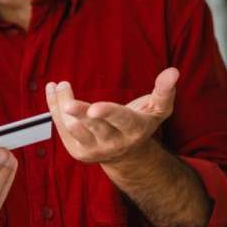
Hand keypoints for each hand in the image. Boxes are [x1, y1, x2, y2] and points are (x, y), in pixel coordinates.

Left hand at [45, 67, 178, 166]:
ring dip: (62, 105)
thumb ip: (164, 91)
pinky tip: (53, 89)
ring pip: (73, 129)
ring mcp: (94, 150)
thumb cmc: (141, 123)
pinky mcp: (77, 152)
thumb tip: (173, 71)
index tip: (95, 107)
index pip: (121, 120)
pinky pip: (61, 128)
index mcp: (135, 130)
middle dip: (80, 114)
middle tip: (68, 103)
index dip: (108, 113)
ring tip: (60, 85)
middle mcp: (113, 143)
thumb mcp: (157, 109)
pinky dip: (54, 106)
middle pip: (94, 127)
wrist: (127, 156)